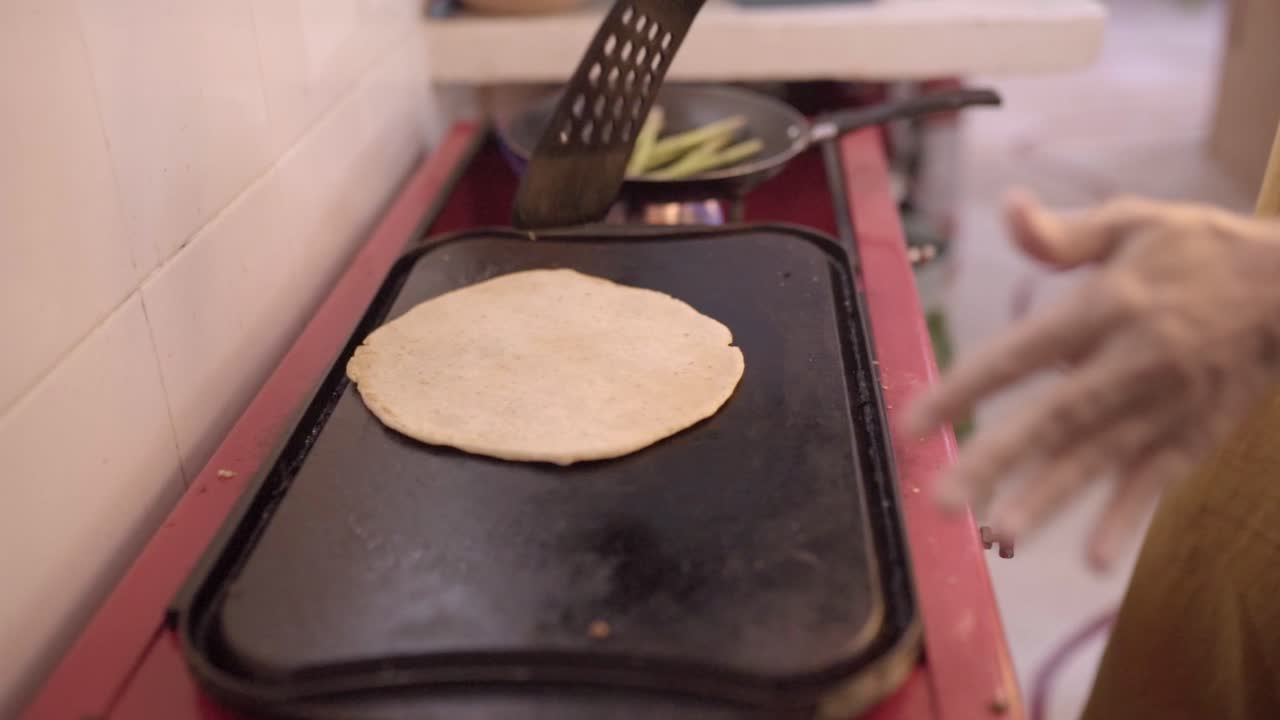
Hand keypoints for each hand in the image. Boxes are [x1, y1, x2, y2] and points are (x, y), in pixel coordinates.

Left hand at [906, 190, 1279, 569]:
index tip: (911, 423)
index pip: (1019, 354)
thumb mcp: (1136, 221)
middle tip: (943, 501)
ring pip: (1096, 460)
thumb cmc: (1204, 251)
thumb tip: (1007, 207)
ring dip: (1048, 500)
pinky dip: (1126, 519)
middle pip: (1052, 419)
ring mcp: (1163, 406)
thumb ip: (1064, 233)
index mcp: (1106, 307)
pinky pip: (1154, 482)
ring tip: (1000, 535)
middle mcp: (1130, 363)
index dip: (964, 389)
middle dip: (995, 460)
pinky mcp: (1194, 435)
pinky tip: (1095, 560)